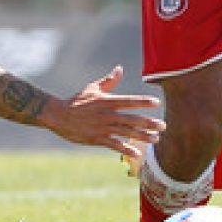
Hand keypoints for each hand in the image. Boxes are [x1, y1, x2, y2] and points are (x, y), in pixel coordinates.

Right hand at [41, 66, 163, 159]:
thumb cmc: (76, 101)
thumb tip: (120, 69)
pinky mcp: (97, 138)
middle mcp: (106, 114)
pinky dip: (126, 149)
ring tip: (155, 139)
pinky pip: (114, 144)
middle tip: (163, 126)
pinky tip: (137, 153)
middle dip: (148, 123)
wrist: (58, 116)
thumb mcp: (92, 89)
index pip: (128, 101)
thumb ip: (109, 81)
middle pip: (131, 119)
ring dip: (142, 136)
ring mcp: (102, 127)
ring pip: (126, 132)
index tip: (156, 102)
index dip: (142, 101)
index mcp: (106, 101)